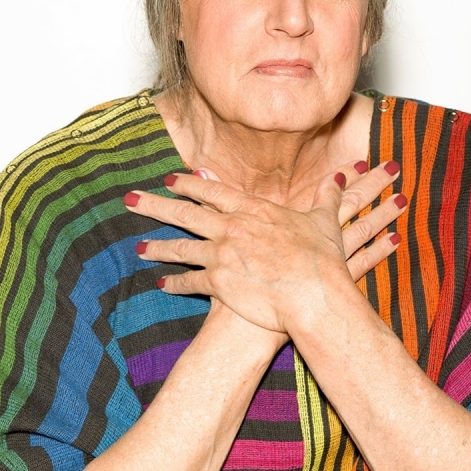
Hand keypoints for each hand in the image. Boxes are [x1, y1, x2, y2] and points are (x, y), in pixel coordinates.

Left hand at [123, 161, 404, 334]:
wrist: (315, 295)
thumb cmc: (323, 260)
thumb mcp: (325, 221)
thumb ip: (328, 196)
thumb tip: (341, 176)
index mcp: (253, 210)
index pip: (212, 191)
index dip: (189, 184)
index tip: (170, 179)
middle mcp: (232, 228)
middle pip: (184, 213)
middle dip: (154, 205)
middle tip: (130, 200)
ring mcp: (223, 255)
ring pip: (181, 248)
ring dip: (158, 247)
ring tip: (139, 248)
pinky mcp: (220, 283)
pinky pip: (191, 282)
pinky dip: (175, 284)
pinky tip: (162, 285)